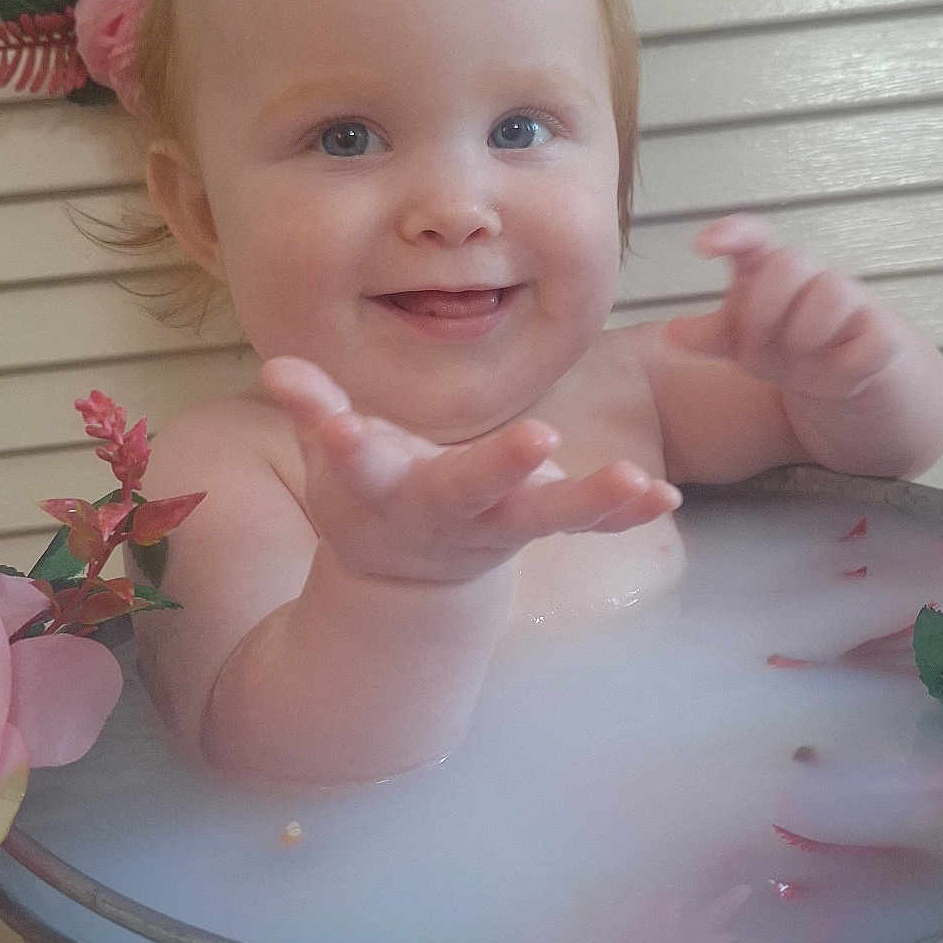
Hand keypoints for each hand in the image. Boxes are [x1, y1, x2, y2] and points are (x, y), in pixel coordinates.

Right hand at [261, 357, 680, 582]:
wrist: (408, 573)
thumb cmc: (370, 495)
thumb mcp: (331, 460)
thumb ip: (313, 411)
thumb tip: (277, 369)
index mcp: (385, 490)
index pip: (361, 465)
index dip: (347, 445)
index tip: (340, 428)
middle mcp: (445, 512)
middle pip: (471, 492)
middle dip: (502, 467)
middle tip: (541, 439)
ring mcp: (497, 526)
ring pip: (545, 517)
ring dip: (591, 500)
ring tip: (638, 481)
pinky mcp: (536, 526)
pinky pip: (586, 525)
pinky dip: (624, 515)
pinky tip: (665, 497)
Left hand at [663, 215, 905, 400]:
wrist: (849, 385)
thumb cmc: (788, 350)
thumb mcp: (743, 346)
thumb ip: (711, 336)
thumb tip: (673, 333)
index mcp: (770, 272)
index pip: (755, 236)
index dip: (731, 233)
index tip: (702, 247)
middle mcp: (812, 277)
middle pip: (791, 262)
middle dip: (765, 309)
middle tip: (755, 349)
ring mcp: (852, 300)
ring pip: (832, 294)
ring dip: (806, 338)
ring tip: (801, 366)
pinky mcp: (884, 333)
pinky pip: (866, 343)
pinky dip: (844, 371)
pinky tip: (837, 380)